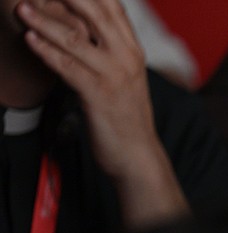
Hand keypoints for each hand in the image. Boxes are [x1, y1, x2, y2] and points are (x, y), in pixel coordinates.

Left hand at [16, 0, 187, 226]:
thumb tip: (84, 30)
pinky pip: (68, 67)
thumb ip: (109, 51)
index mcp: (133, 51)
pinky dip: (47, 52)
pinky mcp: (98, 95)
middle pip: (96, 13)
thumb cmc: (126, 116)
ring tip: (22, 9)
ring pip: (76, 39)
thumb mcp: (124, 77)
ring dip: (44, 22)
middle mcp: (126, 58)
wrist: (137, 154)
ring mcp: (114, 76)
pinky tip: (31, 40)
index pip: (114, 7)